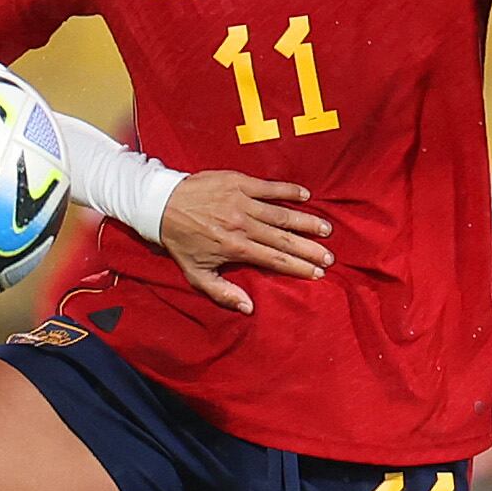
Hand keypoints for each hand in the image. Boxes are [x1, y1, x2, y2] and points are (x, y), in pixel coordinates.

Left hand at [159, 171, 332, 312]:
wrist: (161, 204)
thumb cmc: (180, 241)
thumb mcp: (196, 273)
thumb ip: (222, 292)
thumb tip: (248, 308)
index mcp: (236, 248)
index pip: (275, 260)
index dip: (298, 267)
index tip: (317, 273)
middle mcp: (243, 225)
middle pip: (284, 239)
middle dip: (309, 249)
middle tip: (329, 257)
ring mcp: (242, 202)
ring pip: (282, 214)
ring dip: (305, 222)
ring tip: (325, 229)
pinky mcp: (239, 182)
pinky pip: (269, 187)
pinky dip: (288, 190)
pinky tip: (306, 195)